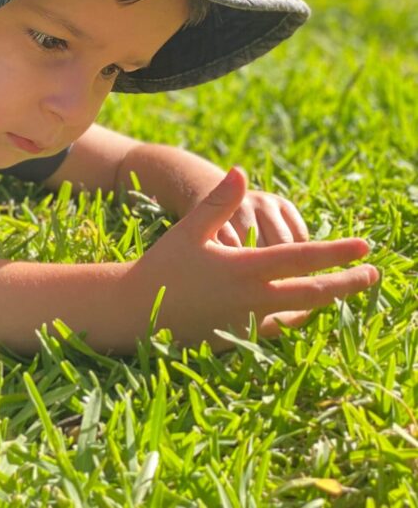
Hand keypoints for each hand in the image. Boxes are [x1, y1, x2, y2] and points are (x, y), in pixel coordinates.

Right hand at [127, 167, 377, 348]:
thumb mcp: (190, 229)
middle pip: (315, 294)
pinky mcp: (241, 338)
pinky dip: (296, 315)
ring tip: (343, 288)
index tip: (363, 247)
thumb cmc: (163, 265)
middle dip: (348, 284)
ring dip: (325, 301)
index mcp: (244, 269)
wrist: (137, 311)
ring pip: (301, 313)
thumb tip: (242, 171)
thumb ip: (220, 201)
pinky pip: (279, 327)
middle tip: (373, 274)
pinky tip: (301, 307)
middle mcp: (253, 299)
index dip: (336, 253)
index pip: (302, 259)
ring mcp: (249, 323)